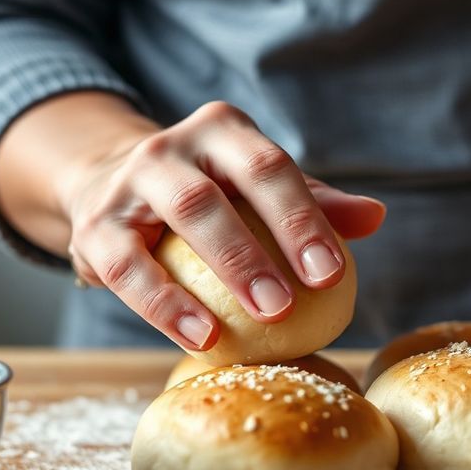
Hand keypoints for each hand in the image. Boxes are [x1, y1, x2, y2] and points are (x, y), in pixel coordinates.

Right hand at [54, 101, 384, 350]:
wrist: (114, 191)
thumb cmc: (211, 196)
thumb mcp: (258, 192)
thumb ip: (313, 204)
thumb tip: (376, 216)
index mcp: (221, 131)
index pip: (269, 168)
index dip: (301, 218)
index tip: (331, 272)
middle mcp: (171, 146)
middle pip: (216, 196)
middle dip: (257, 251)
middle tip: (289, 306)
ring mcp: (127, 183)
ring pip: (174, 222)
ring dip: (216, 274)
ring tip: (253, 324)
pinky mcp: (94, 227)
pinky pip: (127, 269)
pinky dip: (164, 307)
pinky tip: (202, 338)